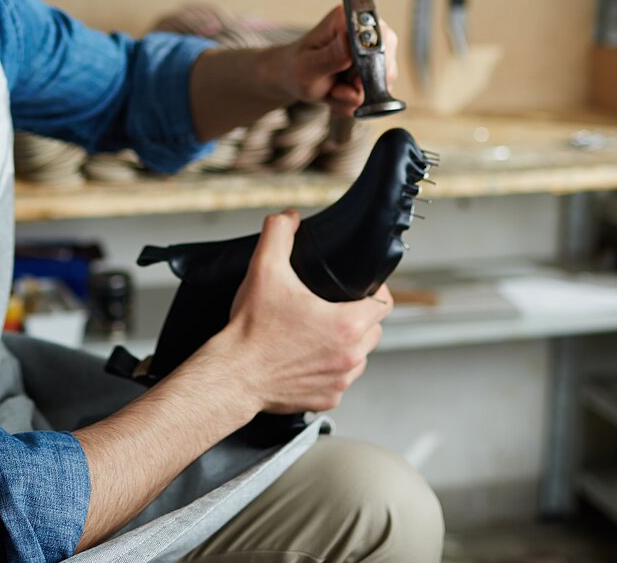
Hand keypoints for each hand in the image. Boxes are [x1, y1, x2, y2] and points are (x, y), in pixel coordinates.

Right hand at [215, 209, 390, 413]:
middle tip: (335, 307)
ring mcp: (339, 381)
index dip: (375, 289)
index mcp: (346, 325)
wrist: (233, 374)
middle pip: (374, 330)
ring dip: (348, 345)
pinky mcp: (326, 399)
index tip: (361, 286)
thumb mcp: (264, 269)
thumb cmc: (250, 329)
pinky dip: (330, 370)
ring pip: (359, 357)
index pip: (384, 303)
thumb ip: (279, 234)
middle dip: (360, 317)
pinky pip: (339, 381)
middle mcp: (350, 356)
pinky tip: (310, 358)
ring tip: (322, 333)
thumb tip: (289, 217)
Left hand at [280, 5, 398, 116]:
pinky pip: (377, 92)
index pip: (378, 42)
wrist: (294, 79)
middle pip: (384, 66)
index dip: (367, 69)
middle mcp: (367, 29)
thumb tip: (349, 41)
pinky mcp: (377, 65)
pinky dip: (357, 100)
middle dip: (359, 87)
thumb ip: (330, 56)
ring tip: (334, 91)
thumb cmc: (296, 69)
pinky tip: (339, 93)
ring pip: (382, 83)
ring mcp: (374, 48)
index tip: (347, 81)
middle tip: (334, 89)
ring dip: (355, 96)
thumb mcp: (308, 67)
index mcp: (347, 19)